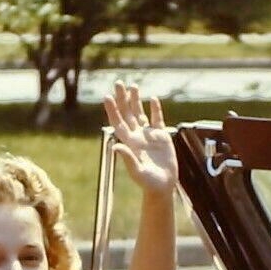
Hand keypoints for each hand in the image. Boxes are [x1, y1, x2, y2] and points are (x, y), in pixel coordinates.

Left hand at [103, 81, 177, 198]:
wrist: (163, 186)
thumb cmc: (149, 183)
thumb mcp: (137, 172)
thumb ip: (128, 159)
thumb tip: (116, 147)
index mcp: (129, 142)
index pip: (118, 122)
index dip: (113, 110)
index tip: (107, 96)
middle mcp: (137, 136)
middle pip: (127, 113)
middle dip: (123, 98)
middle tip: (119, 83)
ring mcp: (148, 135)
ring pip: (140, 113)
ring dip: (136, 100)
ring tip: (133, 86)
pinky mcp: (161, 137)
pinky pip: (157, 119)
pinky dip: (155, 109)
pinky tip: (153, 99)